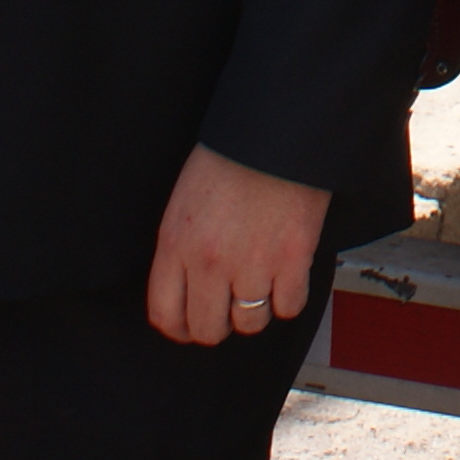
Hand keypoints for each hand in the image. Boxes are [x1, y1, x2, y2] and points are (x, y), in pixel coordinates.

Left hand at [143, 142, 328, 347]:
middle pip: (207, 329)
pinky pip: (289, 307)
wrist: (277, 130)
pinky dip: (289, 298)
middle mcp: (209, 263)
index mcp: (176, 244)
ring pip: (250, 324)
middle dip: (217, 326)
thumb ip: (180, 248)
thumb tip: (187, 287)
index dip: (179, 329)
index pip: (166, 315)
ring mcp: (252, 263)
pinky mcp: (293, 259)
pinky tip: (287, 279)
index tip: (190, 325)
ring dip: (254, 312)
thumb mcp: (184, 200)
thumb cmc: (230, 156)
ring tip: (260, 290)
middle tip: (227, 312)